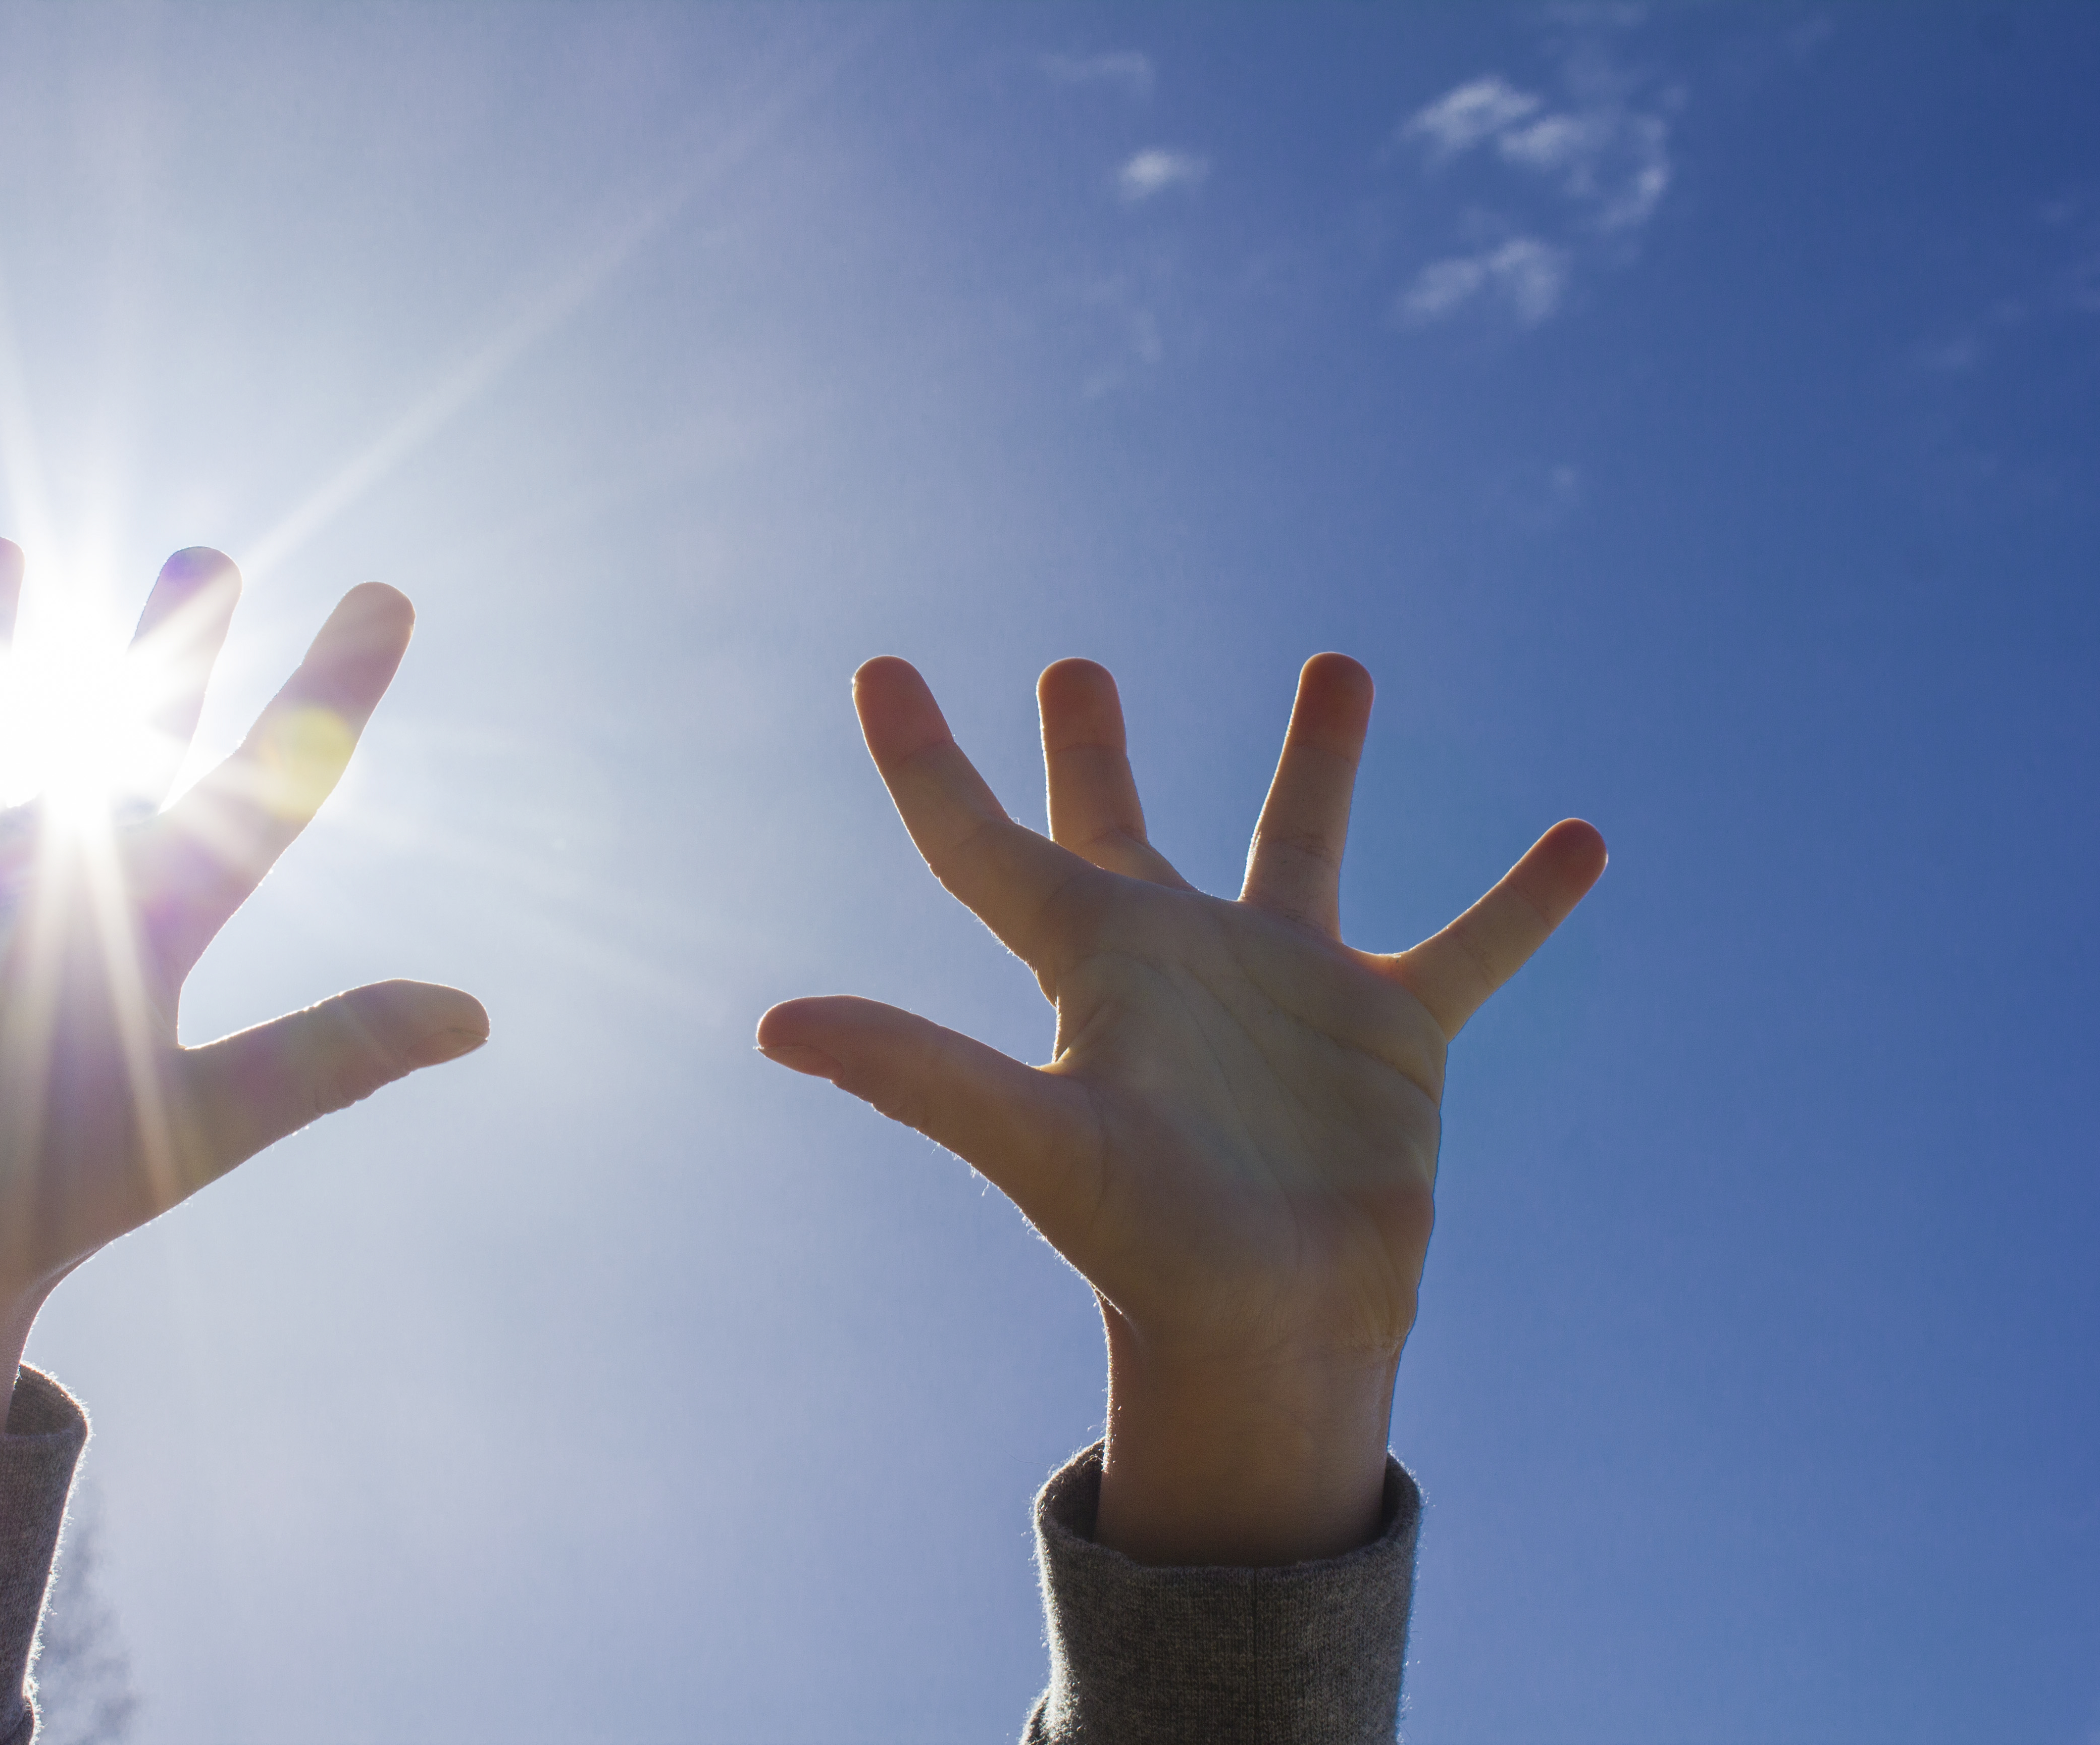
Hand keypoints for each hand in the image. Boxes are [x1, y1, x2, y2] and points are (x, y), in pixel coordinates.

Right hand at [0, 537, 486, 1431]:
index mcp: (156, 920)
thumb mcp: (204, 1118)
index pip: (267, 785)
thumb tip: (475, 1015)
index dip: (329, 693)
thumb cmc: (57, 1193)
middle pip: (124, 736)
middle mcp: (57, 879)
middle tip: (204, 563)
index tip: (387, 597)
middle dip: (167, 651)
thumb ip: (329, 1057)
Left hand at [758, 654, 1602, 1564]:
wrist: (1270, 1331)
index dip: (924, 760)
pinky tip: (1583, 843)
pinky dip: (1522, 904)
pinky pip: (1469, 947)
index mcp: (1090, 966)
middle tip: (1077, 671)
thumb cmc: (1139, 1244)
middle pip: (1121, 827)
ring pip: (1302, 843)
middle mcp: (1179, 959)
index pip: (982, 844)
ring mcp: (1289, 989)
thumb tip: (774, 1024)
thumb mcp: (1033, 1141)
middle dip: (1096, 750)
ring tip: (1340, 665)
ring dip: (1319, 758)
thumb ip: (917, 1074)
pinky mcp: (1394, 1033)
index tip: (877, 669)